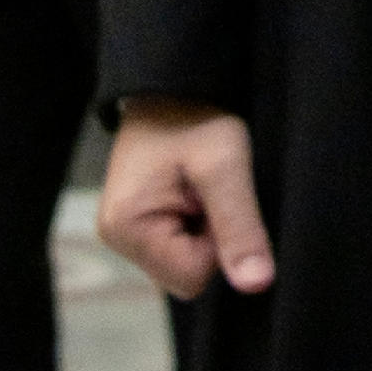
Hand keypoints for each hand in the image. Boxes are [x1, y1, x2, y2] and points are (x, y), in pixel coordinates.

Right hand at [99, 101, 273, 300]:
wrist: (172, 84)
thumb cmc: (195, 115)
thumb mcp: (225, 165)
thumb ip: (239, 228)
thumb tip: (256, 286)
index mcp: (126, 228)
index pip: (192, 278)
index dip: (219, 243)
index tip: (215, 197)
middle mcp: (115, 236)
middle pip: (185, 276)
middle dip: (210, 240)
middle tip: (209, 190)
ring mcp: (123, 232)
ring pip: (183, 264)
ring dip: (204, 232)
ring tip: (200, 187)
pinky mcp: (135, 224)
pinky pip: (176, 248)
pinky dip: (194, 226)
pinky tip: (192, 193)